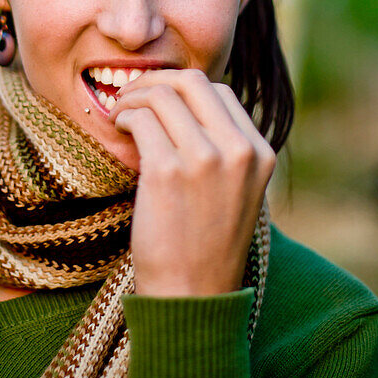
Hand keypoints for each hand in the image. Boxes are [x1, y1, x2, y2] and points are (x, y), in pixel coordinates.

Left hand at [111, 69, 275, 296]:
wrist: (192, 296)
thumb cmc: (205, 245)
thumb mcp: (236, 190)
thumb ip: (225, 148)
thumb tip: (185, 104)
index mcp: (260, 153)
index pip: (219, 91)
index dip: (181, 89)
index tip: (158, 102)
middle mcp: (238, 151)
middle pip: (191, 82)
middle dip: (155, 81)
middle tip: (131, 98)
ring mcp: (204, 159)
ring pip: (161, 95)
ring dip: (132, 97)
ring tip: (120, 115)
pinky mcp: (168, 171)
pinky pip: (140, 118)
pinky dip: (123, 116)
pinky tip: (118, 130)